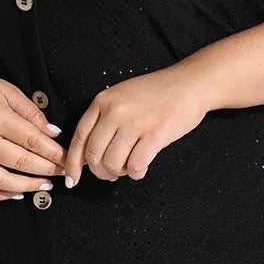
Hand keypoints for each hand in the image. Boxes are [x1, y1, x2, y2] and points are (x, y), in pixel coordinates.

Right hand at [0, 70, 66, 200]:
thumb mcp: (6, 90)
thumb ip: (31, 111)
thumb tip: (53, 133)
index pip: (33, 141)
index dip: (54, 153)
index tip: (67, 158)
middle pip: (20, 162)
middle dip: (46, 170)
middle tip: (62, 173)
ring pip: (1, 181)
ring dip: (26, 187)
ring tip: (44, 185)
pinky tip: (16, 193)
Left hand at [64, 68, 211, 186]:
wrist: (190, 84)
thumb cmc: (158, 93)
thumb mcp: (122, 97)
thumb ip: (103, 120)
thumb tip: (87, 154)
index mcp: (103, 101)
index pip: (78, 138)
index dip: (73, 164)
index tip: (73, 178)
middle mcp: (115, 111)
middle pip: (93, 155)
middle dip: (100, 172)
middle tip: (111, 173)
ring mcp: (135, 123)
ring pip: (112, 163)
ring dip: (120, 172)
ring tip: (129, 167)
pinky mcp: (155, 134)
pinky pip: (136, 165)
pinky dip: (137, 173)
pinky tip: (141, 168)